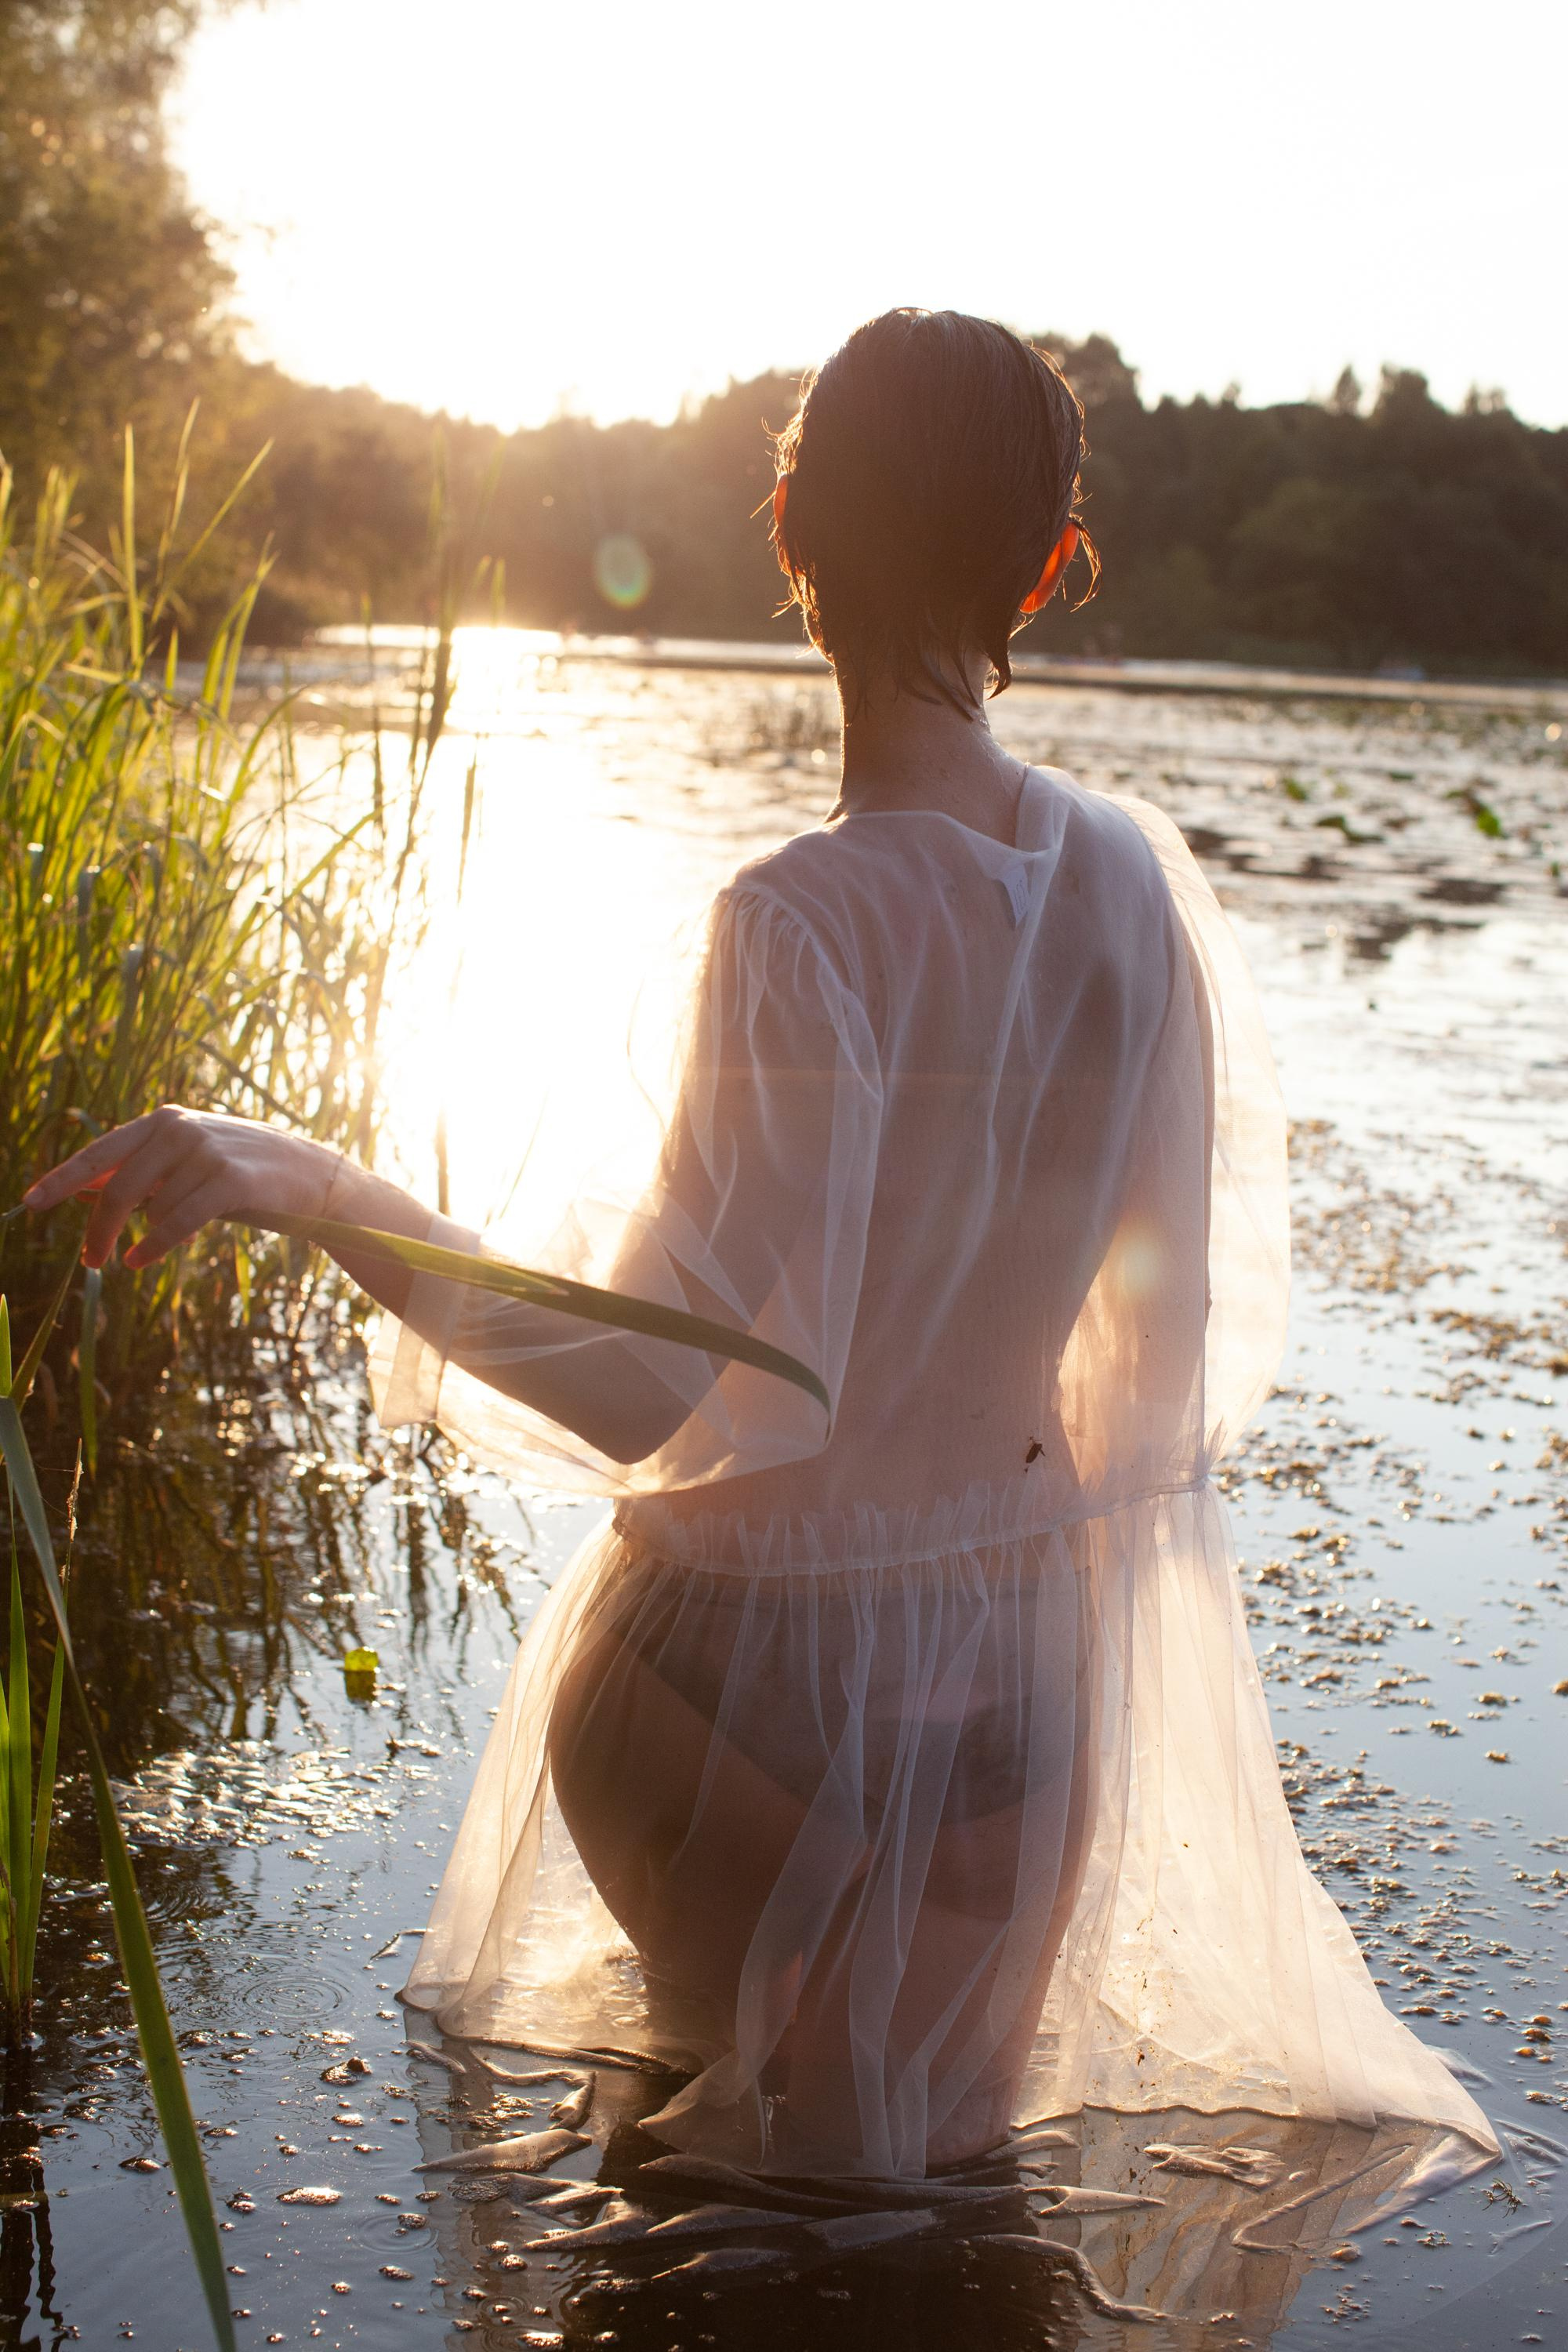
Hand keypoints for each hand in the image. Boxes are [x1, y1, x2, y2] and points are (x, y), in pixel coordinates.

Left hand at [21, 1106, 347, 1270]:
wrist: (314, 1175)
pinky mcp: (231, 1180)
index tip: (30, 1204)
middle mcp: (182, 1128)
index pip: (101, 1151)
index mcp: (165, 1119)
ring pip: (151, 1208)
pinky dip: (154, 1245)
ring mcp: (207, 1151)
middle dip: (97, 1228)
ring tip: (143, 1253)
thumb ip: (140, 1174)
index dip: (62, 1178)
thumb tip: (80, 1193)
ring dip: (143, 1238)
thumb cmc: (243, 1174)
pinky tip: (139, 1259)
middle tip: (87, 1260)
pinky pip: (177, 1221)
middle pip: (118, 1185)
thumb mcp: (187, 1164)